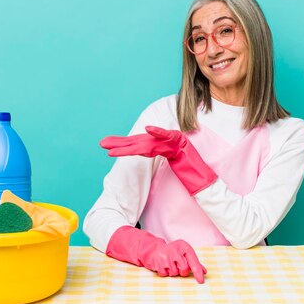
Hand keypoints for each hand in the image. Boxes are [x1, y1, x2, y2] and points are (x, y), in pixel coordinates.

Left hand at [100, 126, 217, 195]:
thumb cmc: (186, 171)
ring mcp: (170, 141)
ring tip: (113, 148)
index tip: (107, 147)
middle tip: (102, 143)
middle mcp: (162, 141)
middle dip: (119, 143)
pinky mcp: (179, 143)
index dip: (122, 145)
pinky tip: (149, 130)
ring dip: (130, 145)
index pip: (137, 145)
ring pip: (147, 142)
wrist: (202, 174)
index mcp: (158, 146)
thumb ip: (157, 156)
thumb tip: (144, 153)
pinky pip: (167, 136)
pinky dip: (159, 132)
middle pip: (138, 141)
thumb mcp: (168, 165)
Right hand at [106, 226, 206, 283]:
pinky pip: (166, 274)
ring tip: (169, 264)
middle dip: (182, 271)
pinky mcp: (158, 262)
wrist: (155, 250)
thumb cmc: (173, 253)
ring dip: (173, 271)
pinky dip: (165, 272)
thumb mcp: (184, 254)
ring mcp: (166, 256)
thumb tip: (204, 272)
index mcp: (184, 246)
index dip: (197, 272)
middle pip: (184, 269)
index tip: (201, 281)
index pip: (193, 260)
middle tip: (177, 264)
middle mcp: (175, 249)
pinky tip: (163, 265)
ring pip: (175, 273)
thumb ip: (194, 263)